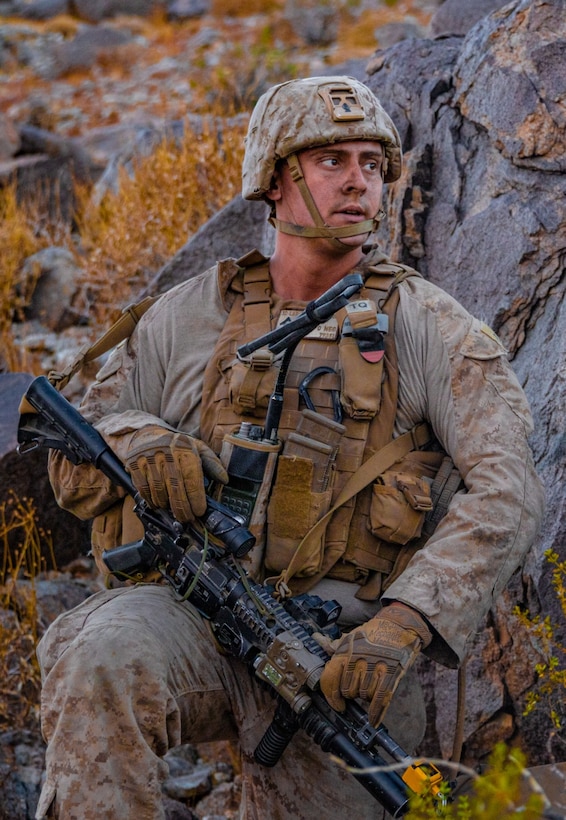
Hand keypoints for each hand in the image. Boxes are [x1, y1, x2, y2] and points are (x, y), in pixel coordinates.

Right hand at [124, 426, 227, 521]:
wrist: (146, 435)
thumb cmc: (176, 445)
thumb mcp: (197, 448)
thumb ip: (212, 463)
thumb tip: (224, 479)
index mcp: (184, 450)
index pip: (192, 479)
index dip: (196, 499)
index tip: (199, 511)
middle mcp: (166, 454)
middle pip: (175, 489)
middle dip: (183, 508)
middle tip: (188, 518)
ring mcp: (149, 460)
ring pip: (159, 492)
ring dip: (167, 505)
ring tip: (174, 510)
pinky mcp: (135, 466)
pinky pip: (144, 490)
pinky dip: (152, 501)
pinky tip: (159, 504)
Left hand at [319, 604, 431, 725]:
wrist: (399, 625)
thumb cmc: (373, 633)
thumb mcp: (351, 636)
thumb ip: (334, 644)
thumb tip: (317, 639)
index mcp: (345, 650)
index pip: (329, 679)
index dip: (331, 696)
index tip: (337, 705)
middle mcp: (358, 659)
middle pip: (348, 691)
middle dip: (352, 693)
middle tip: (358, 687)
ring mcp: (375, 666)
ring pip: (364, 695)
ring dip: (366, 696)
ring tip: (371, 685)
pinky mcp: (391, 673)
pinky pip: (380, 698)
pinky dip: (376, 712)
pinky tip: (373, 720)